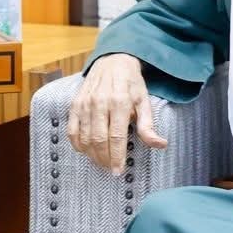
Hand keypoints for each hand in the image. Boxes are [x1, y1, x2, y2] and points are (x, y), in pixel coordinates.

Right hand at [66, 54, 166, 173]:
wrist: (112, 61)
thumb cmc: (131, 84)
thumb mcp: (144, 102)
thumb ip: (148, 126)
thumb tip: (161, 145)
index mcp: (120, 103)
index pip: (116, 137)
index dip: (117, 157)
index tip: (119, 171)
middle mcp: (100, 103)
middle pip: (99, 140)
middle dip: (105, 159)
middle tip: (110, 168)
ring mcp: (85, 104)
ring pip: (85, 137)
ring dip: (92, 154)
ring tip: (101, 161)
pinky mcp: (75, 104)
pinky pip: (72, 130)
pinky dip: (78, 145)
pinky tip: (86, 151)